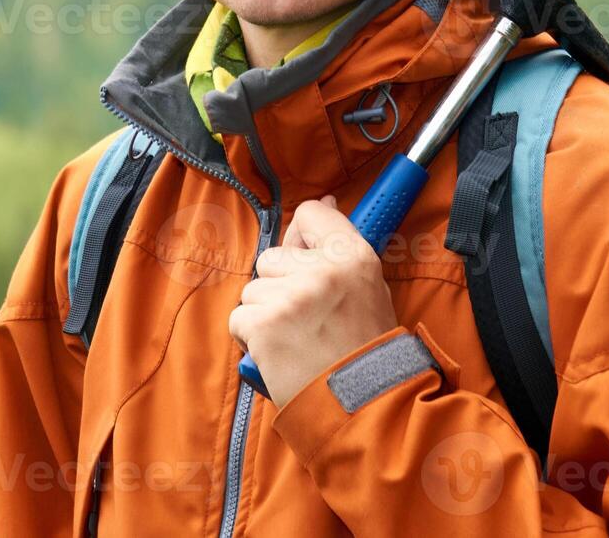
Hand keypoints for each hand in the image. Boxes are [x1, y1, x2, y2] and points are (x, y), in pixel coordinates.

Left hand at [227, 195, 398, 407]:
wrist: (363, 404)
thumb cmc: (364, 348)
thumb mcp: (369, 289)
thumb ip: (341, 248)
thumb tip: (324, 203)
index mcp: (354, 256)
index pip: (310, 215)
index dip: (301, 239)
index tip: (305, 259)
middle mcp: (323, 270)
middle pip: (271, 257)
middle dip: (279, 286)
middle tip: (307, 319)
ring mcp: (291, 297)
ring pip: (253, 289)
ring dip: (265, 314)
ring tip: (295, 340)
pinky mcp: (264, 325)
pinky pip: (239, 318)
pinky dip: (251, 338)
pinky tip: (278, 352)